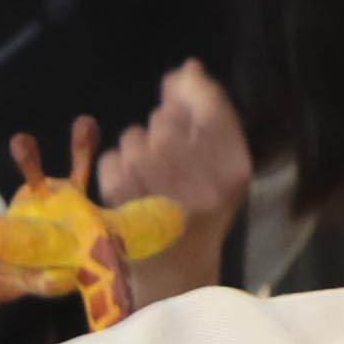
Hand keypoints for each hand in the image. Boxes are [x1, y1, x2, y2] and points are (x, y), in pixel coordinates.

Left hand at [102, 63, 253, 283]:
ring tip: (151, 188)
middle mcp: (194, 166)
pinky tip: (133, 199)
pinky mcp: (118, 189)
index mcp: (232, 165)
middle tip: (170, 168)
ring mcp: (152, 176)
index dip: (189, 90)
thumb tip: (187, 69)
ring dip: (139, 154)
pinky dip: (117, 173)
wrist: (174, 274)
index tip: (178, 91)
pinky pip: (111, 157)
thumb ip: (209, 116)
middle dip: (164, 133)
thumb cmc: (201, 216)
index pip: (208, 100)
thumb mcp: (223, 169)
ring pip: (134, 135)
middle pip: (166, 116)